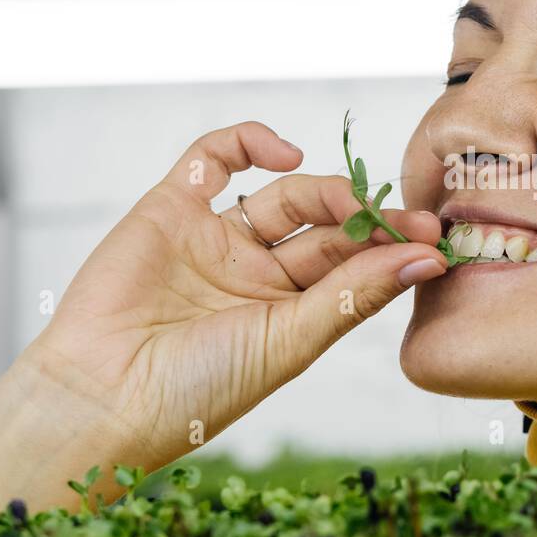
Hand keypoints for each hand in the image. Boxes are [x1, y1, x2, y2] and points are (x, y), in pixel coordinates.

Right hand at [26, 120, 445, 477]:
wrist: (101, 396)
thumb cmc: (197, 389)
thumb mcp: (290, 341)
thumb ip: (354, 293)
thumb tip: (426, 261)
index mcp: (291, 313)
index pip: (355, 267)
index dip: (393, 249)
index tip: (435, 242)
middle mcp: (258, 274)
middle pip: (327, 229)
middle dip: (369, 219)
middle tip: (411, 219)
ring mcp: (216, 240)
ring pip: (285, 194)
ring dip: (326, 188)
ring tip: (352, 201)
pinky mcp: (171, 209)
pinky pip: (214, 158)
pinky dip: (250, 141)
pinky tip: (285, 154)